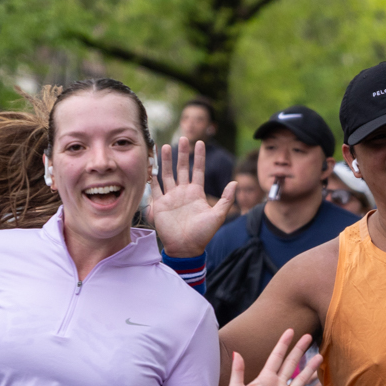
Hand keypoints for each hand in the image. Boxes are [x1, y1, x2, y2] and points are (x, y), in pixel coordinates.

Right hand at [149, 138, 235, 257]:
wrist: (186, 248)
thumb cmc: (203, 234)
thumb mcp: (218, 216)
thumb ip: (226, 199)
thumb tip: (235, 182)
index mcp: (196, 193)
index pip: (197, 170)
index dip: (199, 157)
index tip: (201, 143)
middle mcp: (183, 192)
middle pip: (182, 168)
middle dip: (182, 153)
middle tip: (183, 137)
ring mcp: (171, 197)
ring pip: (167, 174)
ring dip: (166, 160)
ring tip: (164, 145)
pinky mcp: (160, 204)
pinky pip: (155, 188)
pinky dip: (152, 176)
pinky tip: (150, 165)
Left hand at [219, 330, 326, 385]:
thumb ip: (238, 372)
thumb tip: (236, 352)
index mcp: (265, 378)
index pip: (276, 357)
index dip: (283, 344)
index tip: (290, 331)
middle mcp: (277, 385)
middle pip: (291, 364)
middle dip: (299, 350)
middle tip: (308, 336)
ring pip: (300, 380)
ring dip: (310, 369)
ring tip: (319, 357)